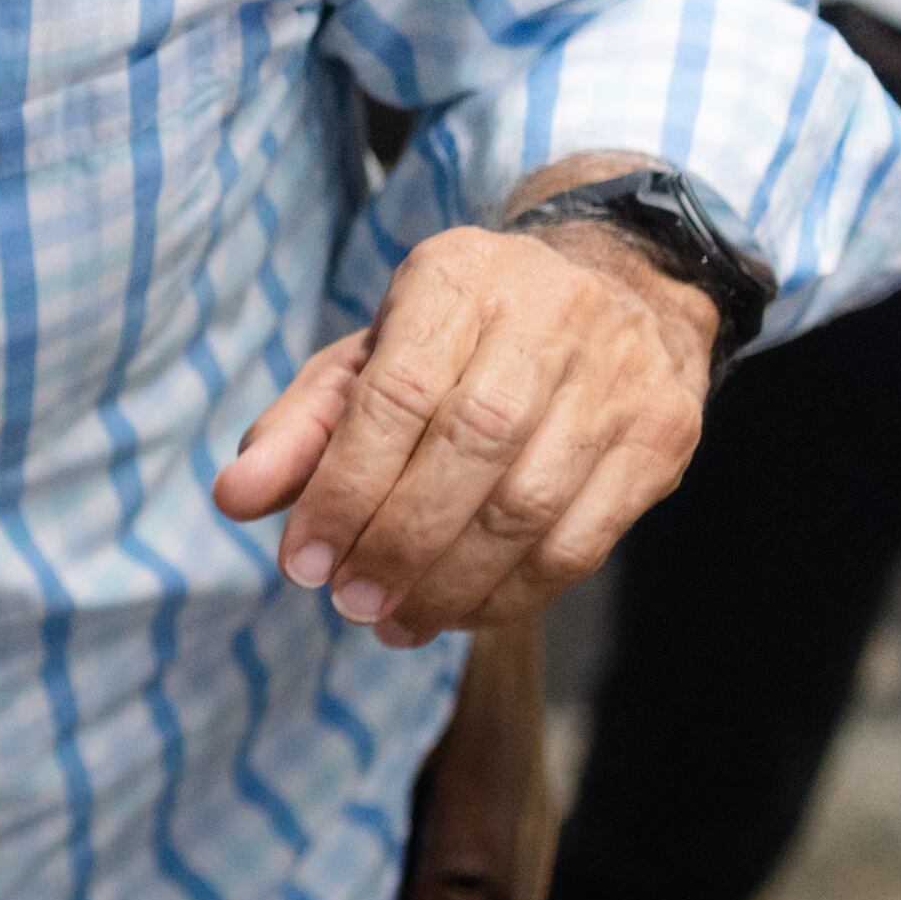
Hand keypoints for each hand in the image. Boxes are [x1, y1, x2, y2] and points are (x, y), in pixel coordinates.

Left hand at [213, 188, 720, 647]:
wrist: (621, 291)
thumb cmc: (462, 345)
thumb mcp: (368, 362)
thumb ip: (299, 428)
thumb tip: (235, 498)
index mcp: (460, 277)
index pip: (398, 395)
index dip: (344, 492)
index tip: (302, 564)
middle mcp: (554, 312)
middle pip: (471, 449)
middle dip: (397, 545)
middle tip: (349, 603)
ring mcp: (621, 373)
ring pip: (529, 506)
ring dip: (449, 585)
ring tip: (393, 622)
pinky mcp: (665, 434)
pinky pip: (582, 542)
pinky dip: (510, 595)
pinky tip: (459, 613)